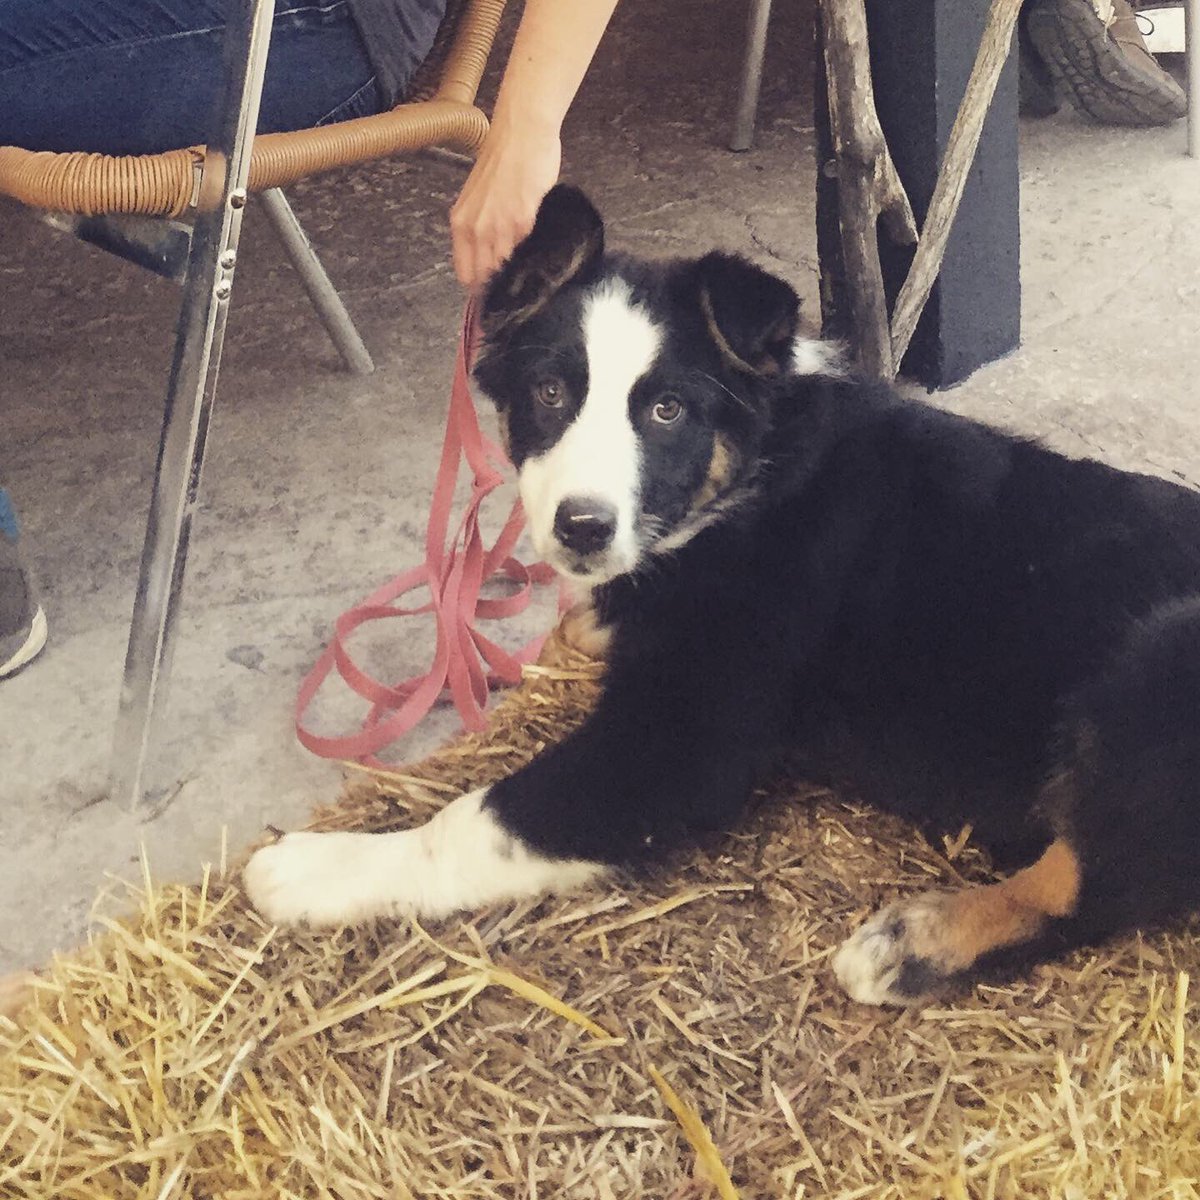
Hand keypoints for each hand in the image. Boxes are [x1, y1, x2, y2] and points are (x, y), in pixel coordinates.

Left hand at [450, 119, 561, 290]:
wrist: (521, 133)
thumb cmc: (504, 161)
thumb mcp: (480, 200)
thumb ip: (482, 229)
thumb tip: (492, 257)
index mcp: (461, 223)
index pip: (465, 273)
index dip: (477, 290)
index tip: (490, 297)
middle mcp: (475, 228)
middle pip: (483, 277)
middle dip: (496, 288)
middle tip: (509, 292)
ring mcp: (498, 226)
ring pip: (503, 268)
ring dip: (513, 276)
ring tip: (524, 278)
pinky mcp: (521, 220)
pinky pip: (523, 250)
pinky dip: (528, 256)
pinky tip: (534, 254)